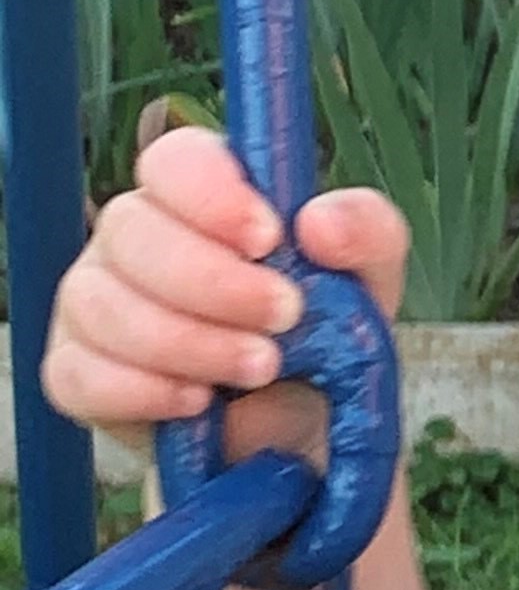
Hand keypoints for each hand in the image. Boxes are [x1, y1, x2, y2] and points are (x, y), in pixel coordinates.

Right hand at [40, 123, 409, 454]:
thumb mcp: (369, 279)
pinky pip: (78, 373)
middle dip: (211, 280)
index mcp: (198, 197)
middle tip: (285, 317)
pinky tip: (196, 401)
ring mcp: (96, 303)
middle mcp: (134, 239)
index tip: (269, 239)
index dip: (211, 193)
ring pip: (100, 302)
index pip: (171, 159)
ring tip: (261, 368)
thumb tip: (320, 222)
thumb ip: (367, 232)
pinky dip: (142, 390)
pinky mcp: (78, 372)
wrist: (303, 431)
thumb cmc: (326, 335)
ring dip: (186, 341)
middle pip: (128, 228)